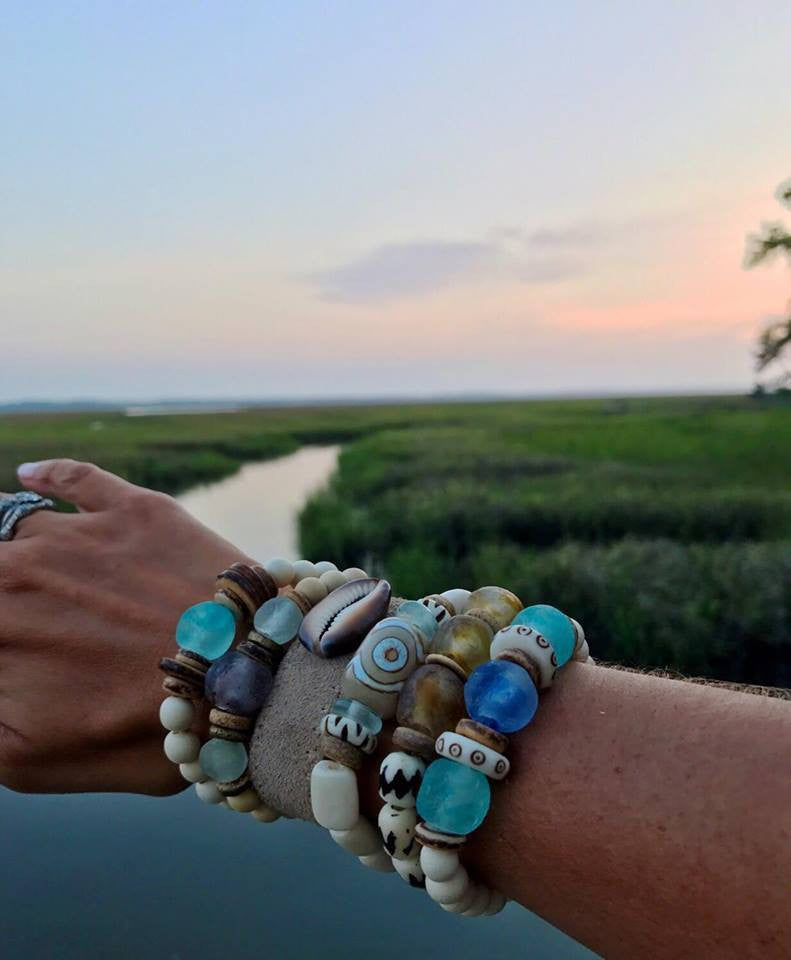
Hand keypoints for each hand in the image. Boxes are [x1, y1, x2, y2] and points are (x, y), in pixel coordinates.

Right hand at [0, 459, 251, 794]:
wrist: (238, 682)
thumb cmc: (135, 731)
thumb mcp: (27, 758)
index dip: (1, 634)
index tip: (11, 643)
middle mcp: (19, 567)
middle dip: (4, 593)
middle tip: (23, 611)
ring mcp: (76, 533)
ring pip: (15, 521)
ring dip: (11, 540)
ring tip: (28, 566)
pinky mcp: (133, 509)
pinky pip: (73, 477)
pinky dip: (45, 474)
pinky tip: (30, 474)